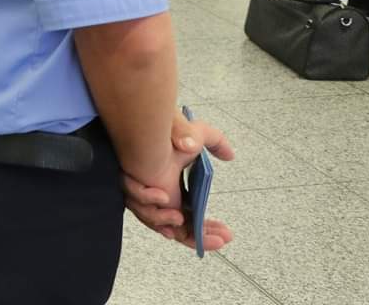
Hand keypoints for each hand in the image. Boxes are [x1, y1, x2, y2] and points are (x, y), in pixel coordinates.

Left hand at [123, 111, 235, 251]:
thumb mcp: (197, 134)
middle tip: (221, 239)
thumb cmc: (165, 131)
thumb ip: (215, 143)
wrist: (145, 129)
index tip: (226, 234)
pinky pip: (148, 216)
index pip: (191, 217)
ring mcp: (150, 201)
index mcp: (174, 189)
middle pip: (182, 229)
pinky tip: (164, 198)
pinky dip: (158, 214)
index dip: (207, 229)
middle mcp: (162, 198)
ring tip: (183, 218)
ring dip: (180, 229)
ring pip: (165, 227)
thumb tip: (229, 156)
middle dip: (202, 237)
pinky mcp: (139, 200)